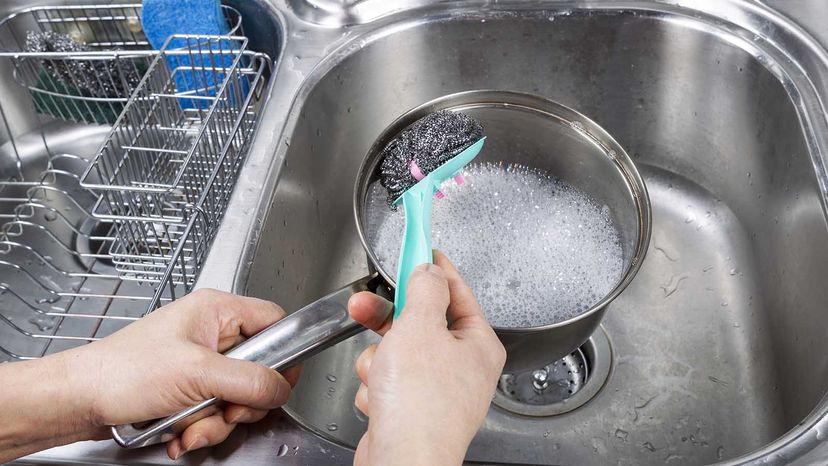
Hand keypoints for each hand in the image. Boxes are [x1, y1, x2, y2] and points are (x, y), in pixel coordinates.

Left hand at [0, 289, 297, 461]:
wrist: (80, 401)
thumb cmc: (122, 372)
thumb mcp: (196, 373)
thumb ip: (247, 380)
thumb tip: (281, 387)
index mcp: (217, 310)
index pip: (275, 320)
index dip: (283, 351)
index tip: (277, 381)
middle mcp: (212, 333)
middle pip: (259, 368)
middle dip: (242, 401)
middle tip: (225, 409)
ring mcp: (201, 363)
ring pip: (238, 396)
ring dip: (218, 422)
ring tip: (191, 426)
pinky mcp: (189, 388)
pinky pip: (216, 411)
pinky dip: (202, 428)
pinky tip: (181, 433)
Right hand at [348, 250, 505, 465]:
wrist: (402, 461)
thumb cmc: (421, 403)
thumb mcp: (421, 326)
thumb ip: (424, 291)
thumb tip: (429, 270)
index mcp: (477, 344)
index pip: (457, 293)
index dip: (435, 270)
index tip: (420, 250)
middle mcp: (462, 367)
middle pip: (420, 323)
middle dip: (388, 320)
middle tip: (364, 304)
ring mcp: (437, 391)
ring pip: (397, 352)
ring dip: (380, 360)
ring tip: (381, 374)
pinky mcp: (412, 410)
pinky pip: (388, 381)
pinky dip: (377, 387)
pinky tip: (380, 400)